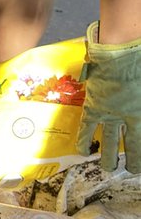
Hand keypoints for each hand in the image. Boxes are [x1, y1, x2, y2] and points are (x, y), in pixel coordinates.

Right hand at [76, 21, 140, 171]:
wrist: (123, 49)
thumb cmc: (140, 62)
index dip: (140, 154)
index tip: (138, 165)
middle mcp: (127, 116)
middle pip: (130, 144)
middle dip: (131, 159)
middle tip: (130, 169)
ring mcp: (109, 112)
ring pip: (108, 140)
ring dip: (108, 156)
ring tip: (107, 168)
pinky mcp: (94, 105)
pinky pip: (87, 127)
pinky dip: (84, 140)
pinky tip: (83, 151)